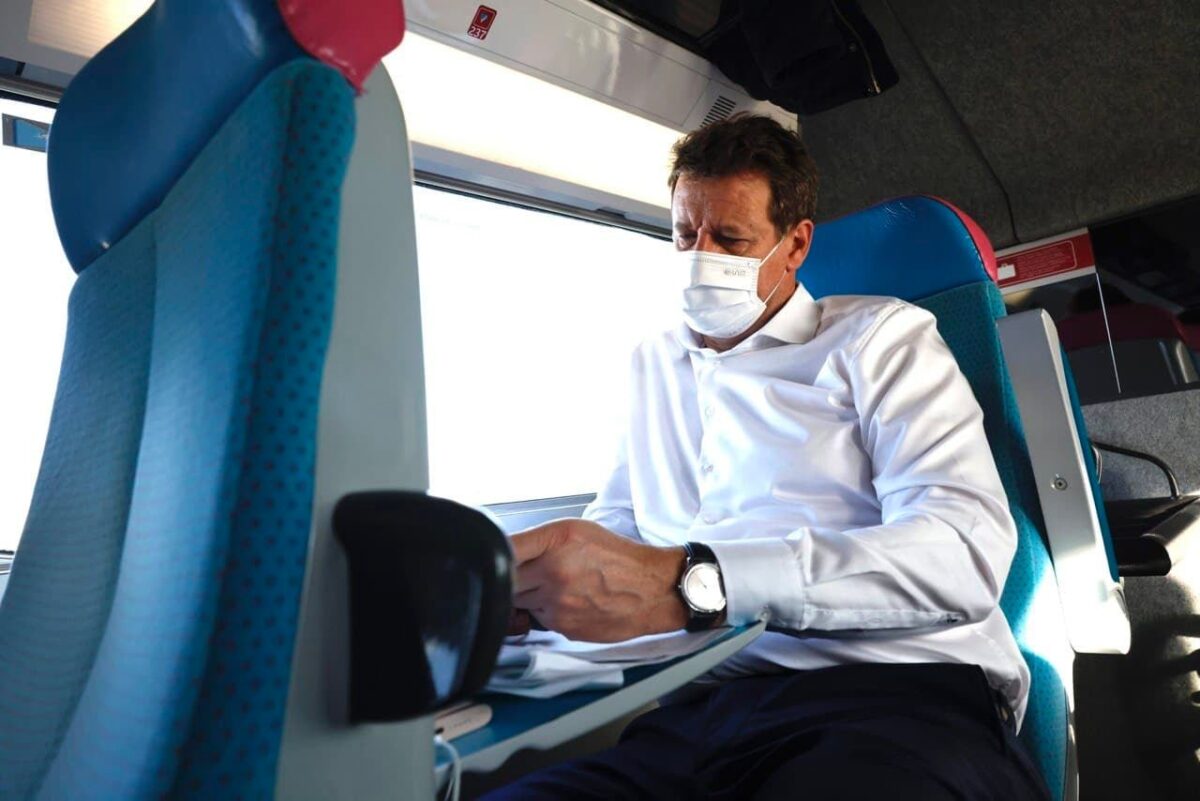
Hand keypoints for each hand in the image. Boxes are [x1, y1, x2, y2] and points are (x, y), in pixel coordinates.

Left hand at [508, 519, 687, 641]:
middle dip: (514, 576)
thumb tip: (506, 551)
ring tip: (555, 585)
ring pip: (520, 602)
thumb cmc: (619, 558)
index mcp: (556, 541)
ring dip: (528, 595)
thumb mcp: (577, 530)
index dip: (496, 554)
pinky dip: (546, 612)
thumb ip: (539, 540)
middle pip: (507, 579)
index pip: (505, 548)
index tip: (493, 556)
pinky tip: (568, 601)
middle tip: (531, 571)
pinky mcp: (563, 627)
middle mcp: (553, 572)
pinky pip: (539, 619)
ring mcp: (556, 603)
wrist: (653, 590)